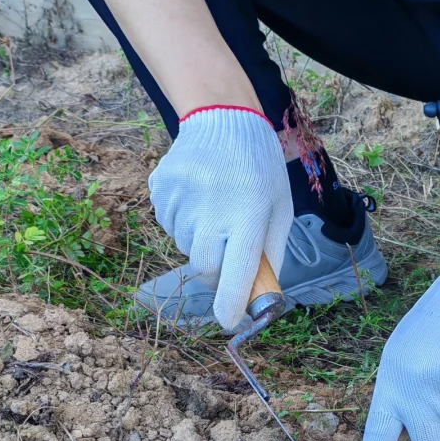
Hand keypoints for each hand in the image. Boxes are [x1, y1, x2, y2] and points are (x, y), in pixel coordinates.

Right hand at [148, 106, 291, 328]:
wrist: (223, 119)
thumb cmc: (259, 169)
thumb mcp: (278, 208)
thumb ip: (270, 252)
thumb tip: (260, 296)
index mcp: (248, 213)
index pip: (236, 271)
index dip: (231, 302)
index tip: (229, 321)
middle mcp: (212, 207)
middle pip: (205, 266)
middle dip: (216, 272)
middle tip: (227, 255)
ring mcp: (181, 197)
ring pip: (185, 246)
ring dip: (201, 242)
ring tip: (215, 210)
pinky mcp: (160, 189)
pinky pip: (169, 225)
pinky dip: (183, 223)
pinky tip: (198, 198)